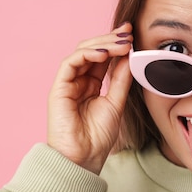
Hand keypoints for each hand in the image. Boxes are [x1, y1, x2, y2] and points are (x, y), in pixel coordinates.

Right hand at [47, 22, 132, 173]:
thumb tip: (130, 56)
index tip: (132, 33)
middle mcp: (78, 81)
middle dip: (111, 39)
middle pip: (93, 50)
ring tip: (121, 43)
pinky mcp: (59, 88)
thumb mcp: (116, 102)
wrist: (83, 159)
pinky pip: (71, 63)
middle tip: (128, 33)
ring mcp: (68, 83)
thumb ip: (121, 79)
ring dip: (103, 44)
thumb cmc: (98, 137)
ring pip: (82, 52)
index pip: (104, 57)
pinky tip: (104, 54)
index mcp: (91, 84)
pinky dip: (87, 54)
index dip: (116, 43)